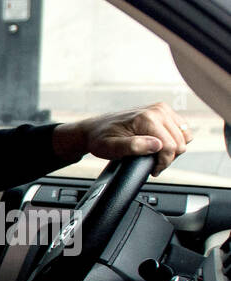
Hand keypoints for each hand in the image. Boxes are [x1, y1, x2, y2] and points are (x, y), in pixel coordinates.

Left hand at [52, 101, 192, 175]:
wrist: (95, 129)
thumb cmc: (101, 139)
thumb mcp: (111, 148)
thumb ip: (133, 147)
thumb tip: (156, 145)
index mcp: (147, 118)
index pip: (170, 146)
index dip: (163, 163)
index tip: (153, 170)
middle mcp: (158, 110)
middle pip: (180, 142)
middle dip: (168, 157)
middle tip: (153, 165)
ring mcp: (162, 109)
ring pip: (184, 135)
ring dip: (173, 149)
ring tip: (155, 156)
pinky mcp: (164, 111)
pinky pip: (181, 129)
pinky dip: (174, 140)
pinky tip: (160, 147)